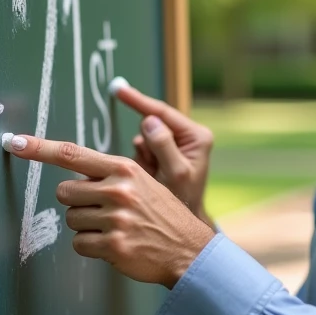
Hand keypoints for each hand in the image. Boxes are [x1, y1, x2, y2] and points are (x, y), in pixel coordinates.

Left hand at [7, 135, 215, 287]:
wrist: (189, 249)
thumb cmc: (161, 215)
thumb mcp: (143, 182)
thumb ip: (110, 175)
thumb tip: (71, 174)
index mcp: (124, 169)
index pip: (72, 154)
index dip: (39, 148)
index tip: (14, 142)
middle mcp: (119, 190)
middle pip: (64, 192)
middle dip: (77, 202)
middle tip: (102, 210)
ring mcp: (116, 219)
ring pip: (70, 220)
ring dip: (86, 227)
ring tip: (114, 228)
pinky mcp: (113, 245)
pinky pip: (79, 244)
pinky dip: (91, 246)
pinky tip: (113, 244)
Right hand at [114, 84, 215, 228]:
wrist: (179, 224)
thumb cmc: (183, 201)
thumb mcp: (177, 174)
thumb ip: (164, 147)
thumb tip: (150, 121)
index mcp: (196, 136)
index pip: (163, 112)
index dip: (139, 101)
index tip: (119, 90)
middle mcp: (186, 137)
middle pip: (151, 124)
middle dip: (145, 145)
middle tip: (153, 167)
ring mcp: (171, 145)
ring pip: (143, 138)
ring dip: (142, 155)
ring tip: (154, 175)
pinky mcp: (159, 154)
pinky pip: (139, 149)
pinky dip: (139, 161)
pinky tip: (150, 176)